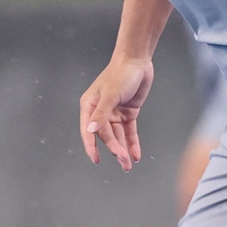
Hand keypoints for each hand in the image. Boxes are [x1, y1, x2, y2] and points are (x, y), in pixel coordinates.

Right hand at [78, 54, 155, 170]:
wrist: (137, 61)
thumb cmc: (120, 74)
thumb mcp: (110, 95)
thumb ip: (101, 114)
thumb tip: (91, 131)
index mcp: (90, 106)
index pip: (89, 130)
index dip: (91, 146)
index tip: (95, 160)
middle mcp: (100, 111)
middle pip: (106, 136)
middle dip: (114, 150)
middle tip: (123, 163)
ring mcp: (114, 113)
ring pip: (118, 136)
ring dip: (123, 149)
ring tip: (128, 165)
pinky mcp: (128, 113)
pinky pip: (129, 131)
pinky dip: (132, 143)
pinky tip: (135, 155)